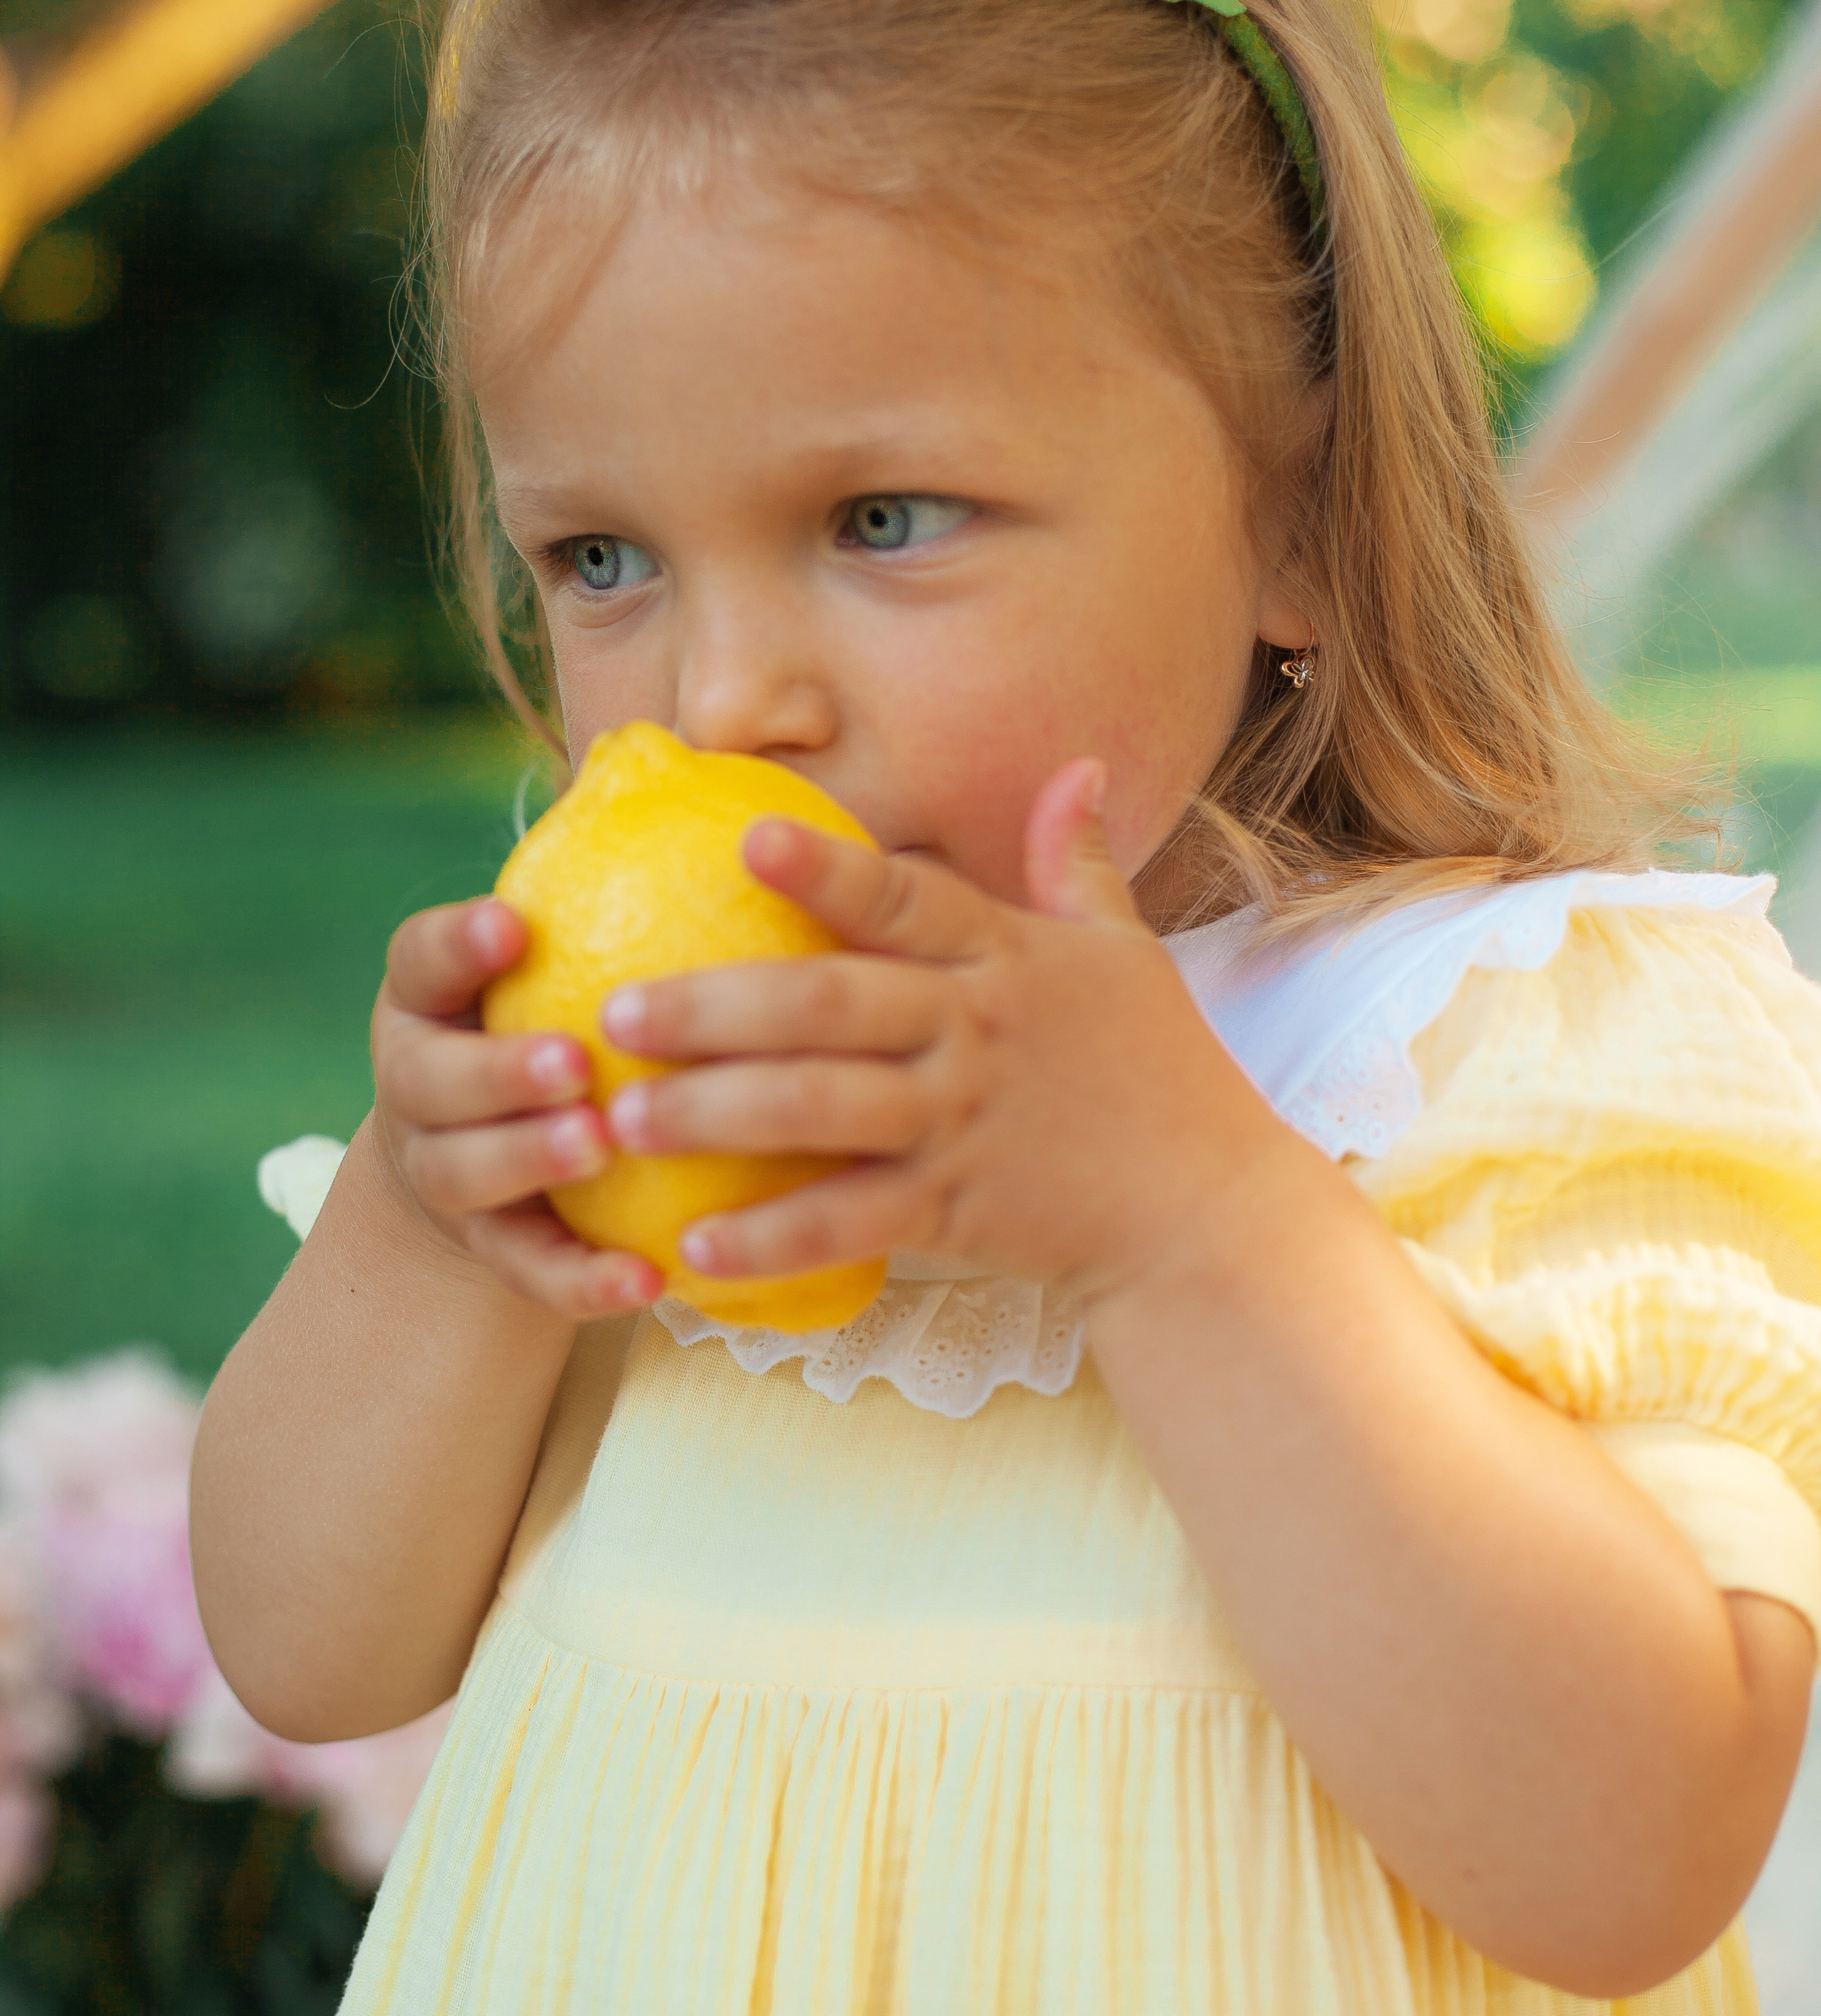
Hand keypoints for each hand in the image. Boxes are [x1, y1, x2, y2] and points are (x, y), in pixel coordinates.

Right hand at [370, 897, 661, 1319]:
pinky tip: (649, 1277)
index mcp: (433, 998)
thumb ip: (596, 870)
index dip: (457, 943)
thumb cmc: (556, 1013)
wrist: (498, 1160)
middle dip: (496, 1071)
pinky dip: (582, 1278)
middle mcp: (420, 1083)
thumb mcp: (561, 946)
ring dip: (529, 1160)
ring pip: (465, 1174)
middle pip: (432, 1080)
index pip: (422, 959)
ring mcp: (446, 1171)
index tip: (515, 925)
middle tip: (571, 1063)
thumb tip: (652, 746)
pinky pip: (530, 1271)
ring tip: (598, 1148)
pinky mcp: (491, 1251)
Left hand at [599, 759, 1281, 1302]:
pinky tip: (693, 1248)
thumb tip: (1080, 767)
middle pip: (830, 1005)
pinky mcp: (957, 1211)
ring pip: (821, 1111)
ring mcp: (961, 1123)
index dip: (827, 870)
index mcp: (1003, 957)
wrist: (1206, 1209)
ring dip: (716, 1116)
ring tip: (623, 1121)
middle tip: (616, 1014)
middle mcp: (973, 1032)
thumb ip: (1078, 862)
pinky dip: (772, 1237)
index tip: (747, 840)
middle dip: (715, 1006)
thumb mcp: (1126, 952)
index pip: (905, 898)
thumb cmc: (1157, 1070)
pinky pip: (849, 1223)